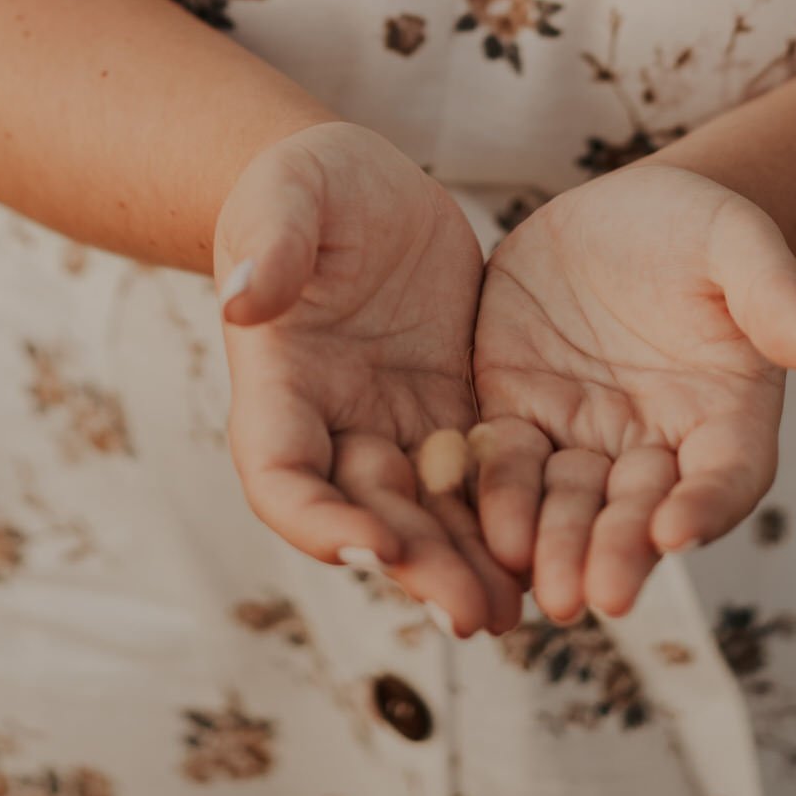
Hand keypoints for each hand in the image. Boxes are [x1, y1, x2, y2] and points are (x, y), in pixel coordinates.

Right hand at [213, 120, 524, 637]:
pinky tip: (552, 553)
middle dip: (416, 565)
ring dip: (465, 564)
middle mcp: (333, 422)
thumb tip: (243, 300)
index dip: (316, 519)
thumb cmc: (306, 183)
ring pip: (428, 513)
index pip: (280, 473)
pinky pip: (479, 476)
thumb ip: (270, 244)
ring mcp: (394, 423)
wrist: (362, 182)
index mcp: (279, 383)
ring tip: (517, 613)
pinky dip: (505, 519)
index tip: (370, 545)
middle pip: (366, 513)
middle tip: (473, 613)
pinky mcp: (451, 410)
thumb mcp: (287, 195)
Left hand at [467, 161, 795, 623]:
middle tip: (592, 596)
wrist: (621, 213)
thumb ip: (773, 293)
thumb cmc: (697, 228)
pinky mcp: (516, 410)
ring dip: (551, 544)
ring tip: (534, 584)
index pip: (725, 475)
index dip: (705, 507)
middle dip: (615, 551)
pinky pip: (501, 459)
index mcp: (723, 416)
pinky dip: (492, 494)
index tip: (675, 531)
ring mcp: (581, 434)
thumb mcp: (737, 241)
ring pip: (566, 501)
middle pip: (638, 510)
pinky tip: (478, 527)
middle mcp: (653, 445)